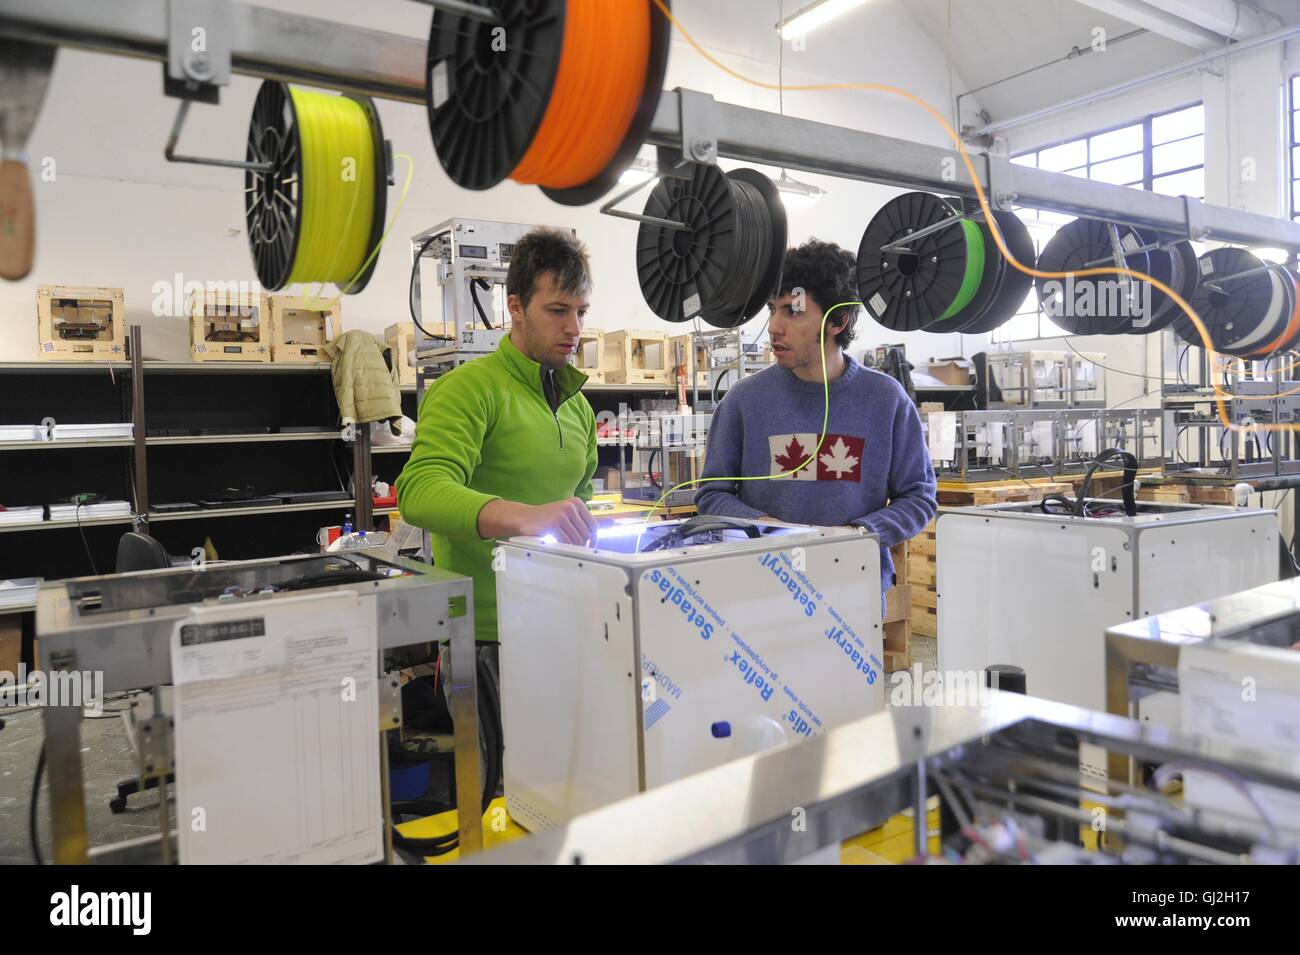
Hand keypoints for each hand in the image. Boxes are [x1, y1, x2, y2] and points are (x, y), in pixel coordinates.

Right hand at [479, 497, 598, 546]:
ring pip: (576, 540)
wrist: (523, 518)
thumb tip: (613, 523)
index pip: (594, 526)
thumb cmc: (547, 520)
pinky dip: (562, 548)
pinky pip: (565, 542)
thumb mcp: (569, 517)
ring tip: (561, 547)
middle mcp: (571, 506)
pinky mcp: (553, 523)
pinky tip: (556, 547)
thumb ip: (589, 520)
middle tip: (572, 551)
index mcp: (577, 503)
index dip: (593, 541)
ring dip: (570, 548)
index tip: (587, 549)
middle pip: (585, 534)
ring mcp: (562, 514)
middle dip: (581, 546)